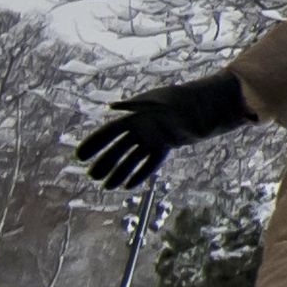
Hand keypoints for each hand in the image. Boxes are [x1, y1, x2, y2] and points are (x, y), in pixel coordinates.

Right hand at [73, 72, 253, 190]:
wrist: (208, 105)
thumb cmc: (181, 99)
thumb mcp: (156, 100)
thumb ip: (135, 105)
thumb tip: (111, 108)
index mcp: (134, 115)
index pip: (108, 132)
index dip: (93, 143)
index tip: (79, 156)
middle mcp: (141, 127)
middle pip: (118, 148)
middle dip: (104, 162)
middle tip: (91, 176)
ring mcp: (153, 137)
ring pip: (132, 158)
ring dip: (119, 172)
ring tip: (105, 187)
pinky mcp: (166, 145)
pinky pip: (150, 163)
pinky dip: (140, 174)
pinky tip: (128, 186)